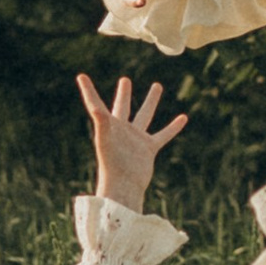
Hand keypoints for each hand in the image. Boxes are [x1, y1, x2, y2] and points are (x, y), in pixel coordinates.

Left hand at [76, 72, 187, 209]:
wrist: (123, 187)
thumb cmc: (111, 166)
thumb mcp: (105, 139)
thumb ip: (100, 122)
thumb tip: (95, 107)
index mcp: (108, 126)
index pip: (97, 104)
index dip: (89, 91)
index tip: (82, 77)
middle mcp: (121, 130)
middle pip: (123, 107)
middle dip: (124, 94)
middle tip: (125, 81)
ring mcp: (135, 139)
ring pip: (145, 115)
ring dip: (151, 101)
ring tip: (157, 85)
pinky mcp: (148, 149)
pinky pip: (163, 134)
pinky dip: (173, 127)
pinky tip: (183, 117)